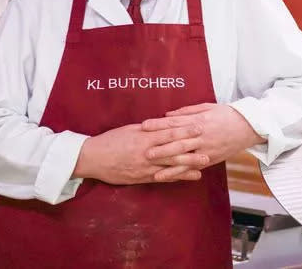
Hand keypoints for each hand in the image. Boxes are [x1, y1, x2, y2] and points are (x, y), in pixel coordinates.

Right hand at [73, 123, 208, 184]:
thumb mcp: (129, 130)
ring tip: (205, 161)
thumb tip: (162, 124)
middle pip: (173, 149)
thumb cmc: (110, 141)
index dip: (184, 130)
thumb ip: (147, 129)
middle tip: (208, 143)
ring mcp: (145, 166)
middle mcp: (146, 152)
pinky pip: (164, 177)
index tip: (198, 125)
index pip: (168, 132)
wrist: (93, 159)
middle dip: (192, 146)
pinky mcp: (142, 177)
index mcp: (143, 137)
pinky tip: (191, 175)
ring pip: (171, 165)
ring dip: (189, 163)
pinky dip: (179, 176)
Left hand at [141, 103, 264, 178]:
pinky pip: (193, 167)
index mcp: (198, 120)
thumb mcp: (206, 107)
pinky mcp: (210, 159)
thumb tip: (167, 115)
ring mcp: (206, 149)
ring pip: (184, 157)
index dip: (158, 124)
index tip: (144, 126)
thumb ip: (186, 112)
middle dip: (160, 147)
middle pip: (177, 141)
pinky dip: (181, 173)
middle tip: (144, 151)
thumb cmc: (226, 114)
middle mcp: (201, 135)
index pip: (174, 122)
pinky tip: (169, 177)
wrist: (248, 127)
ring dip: (168, 164)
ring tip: (153, 169)